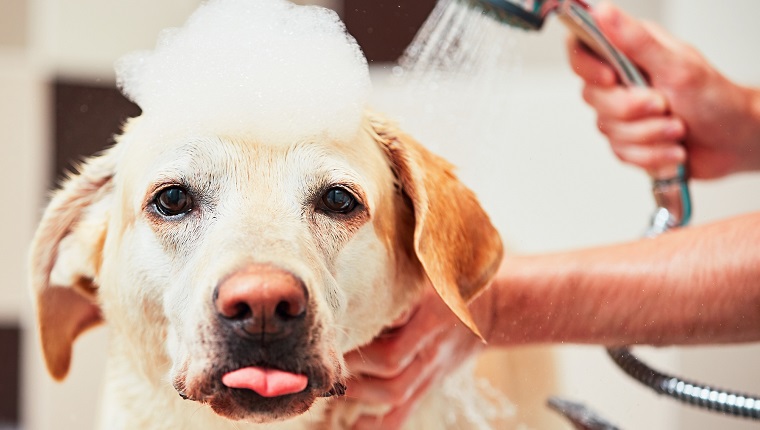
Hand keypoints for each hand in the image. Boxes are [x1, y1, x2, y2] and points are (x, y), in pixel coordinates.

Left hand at [344, 286, 483, 428]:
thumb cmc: (450, 283)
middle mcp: (432, 342)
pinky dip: (378, 426)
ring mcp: (431, 368)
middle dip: (352, 362)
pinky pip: (404, 413)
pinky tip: (353, 429)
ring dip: (358, 391)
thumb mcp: (429, 272)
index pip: (392, 319)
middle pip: (390, 361)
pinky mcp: (428, 385)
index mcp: (430, 309)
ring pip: (394, 391)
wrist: (490, 310)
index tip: (334, 327)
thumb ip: (399, 278)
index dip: (362, 327)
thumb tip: (357, 278)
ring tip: (331, 382)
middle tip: (324, 355)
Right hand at [567, 1, 759, 178]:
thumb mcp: (676, 65)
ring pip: (608, 129)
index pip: (581, 49)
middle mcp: (622, 80)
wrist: (734, 141)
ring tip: (677, 129)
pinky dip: (650, 155)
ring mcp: (623, 112)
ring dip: (649, 135)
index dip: (586, 67)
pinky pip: (620, 153)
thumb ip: (636, 41)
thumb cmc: (716, 99)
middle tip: (663, 106)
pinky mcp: (628, 140)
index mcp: (630, 52)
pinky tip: (672, 148)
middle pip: (593, 97)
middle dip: (632, 111)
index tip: (611, 79)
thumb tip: (604, 11)